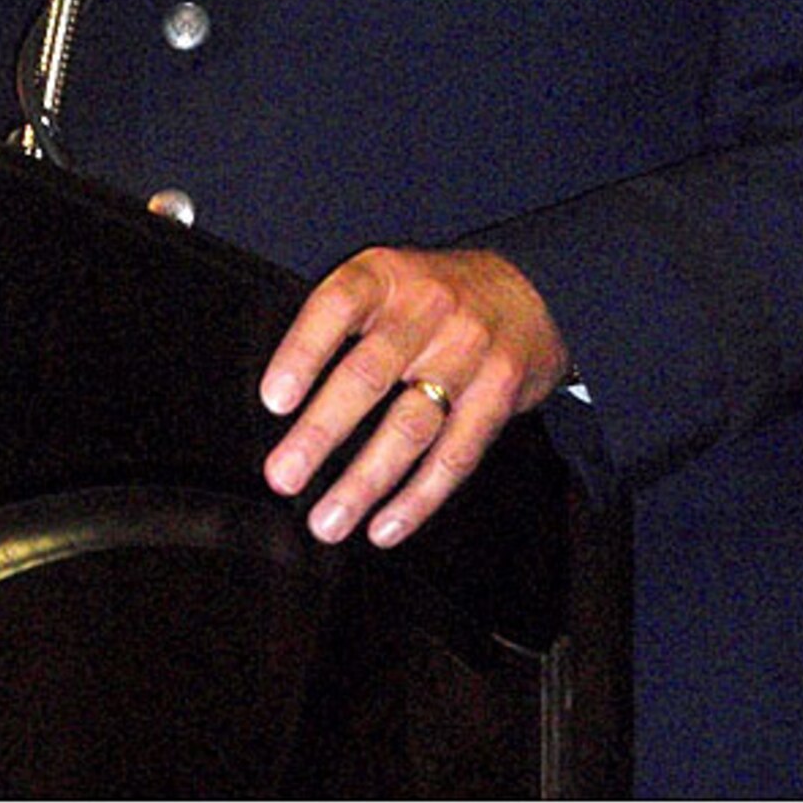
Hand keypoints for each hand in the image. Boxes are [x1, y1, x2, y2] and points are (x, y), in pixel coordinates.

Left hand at [259, 245, 570, 548]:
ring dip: (364, 482)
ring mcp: (468, 353)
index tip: (274, 400)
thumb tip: (279, 399)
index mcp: (386, 276)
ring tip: (327, 522)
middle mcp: (427, 310)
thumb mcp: (386, 280)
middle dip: (321, 433)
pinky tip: (384, 527)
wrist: (528, 289)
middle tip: (283, 477)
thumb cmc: (432, 296)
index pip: (337, 307)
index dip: (302, 353)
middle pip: (369, 374)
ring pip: (410, 426)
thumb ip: (339, 323)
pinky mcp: (498, 395)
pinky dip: (417, 499)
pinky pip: (454, 455)